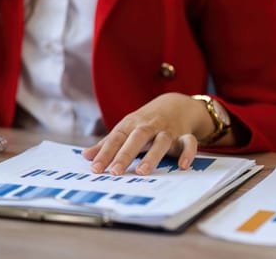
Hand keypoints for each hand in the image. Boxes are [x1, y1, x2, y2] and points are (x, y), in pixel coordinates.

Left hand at [81, 92, 212, 175]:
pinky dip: (187, 153)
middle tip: (115, 172)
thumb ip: (107, 144)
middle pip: (136, 138)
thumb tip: (86, 156)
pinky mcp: (184, 135)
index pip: (116, 138)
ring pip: (161, 141)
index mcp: (131, 124)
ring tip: (142, 172)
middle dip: (125, 154)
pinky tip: (182, 166)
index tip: (95, 168)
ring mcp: (167, 130)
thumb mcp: (125, 129)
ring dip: (152, 156)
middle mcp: (149, 126)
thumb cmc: (145, 122)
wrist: (175, 104)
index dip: (105, 153)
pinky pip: (189, 142)